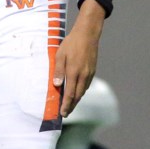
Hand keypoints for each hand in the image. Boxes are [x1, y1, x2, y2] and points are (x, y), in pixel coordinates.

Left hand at [53, 0, 105, 116]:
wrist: (88, 34)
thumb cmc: (71, 44)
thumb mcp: (60, 55)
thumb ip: (58, 71)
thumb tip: (56, 85)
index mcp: (74, 72)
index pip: (70, 94)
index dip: (66, 105)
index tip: (63, 113)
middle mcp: (83, 75)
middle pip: (78, 96)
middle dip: (72, 106)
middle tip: (66, 113)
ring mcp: (90, 73)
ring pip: (83, 91)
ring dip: (76, 99)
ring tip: (70, 105)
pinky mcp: (93, 70)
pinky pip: (86, 85)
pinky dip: (81, 91)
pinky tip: (76, 92)